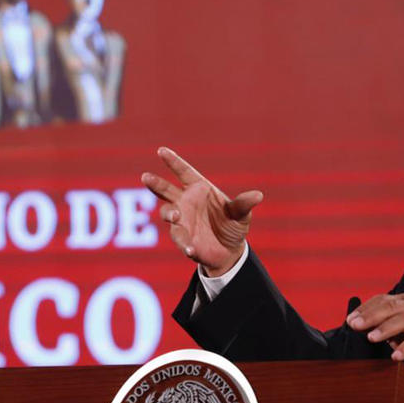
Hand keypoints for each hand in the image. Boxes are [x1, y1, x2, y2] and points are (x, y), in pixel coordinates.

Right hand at [141, 147, 262, 275]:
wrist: (229, 251)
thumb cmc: (233, 227)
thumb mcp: (241, 215)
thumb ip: (244, 204)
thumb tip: (258, 196)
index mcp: (200, 189)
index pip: (183, 172)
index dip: (173, 161)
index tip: (161, 150)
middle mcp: (186, 202)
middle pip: (166, 189)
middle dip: (155, 183)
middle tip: (145, 176)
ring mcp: (181, 219)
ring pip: (167, 212)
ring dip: (170, 213)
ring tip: (175, 217)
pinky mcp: (182, 237)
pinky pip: (179, 237)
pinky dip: (184, 243)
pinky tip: (191, 249)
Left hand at [346, 293, 403, 371]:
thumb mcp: (401, 325)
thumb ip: (383, 323)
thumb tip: (356, 325)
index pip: (382, 299)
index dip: (365, 308)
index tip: (350, 319)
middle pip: (391, 306)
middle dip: (371, 315)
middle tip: (355, 325)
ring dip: (386, 329)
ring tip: (371, 338)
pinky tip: (395, 356)